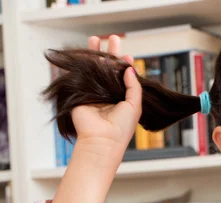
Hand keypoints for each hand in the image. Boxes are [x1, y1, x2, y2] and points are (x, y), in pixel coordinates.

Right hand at [70, 35, 141, 150]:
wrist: (102, 140)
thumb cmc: (121, 127)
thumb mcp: (135, 106)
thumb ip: (134, 86)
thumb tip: (129, 68)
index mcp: (121, 98)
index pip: (122, 77)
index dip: (124, 65)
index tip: (127, 55)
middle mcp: (107, 94)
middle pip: (108, 69)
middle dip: (110, 53)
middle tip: (113, 38)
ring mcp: (93, 92)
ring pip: (94, 68)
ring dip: (95, 53)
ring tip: (96, 39)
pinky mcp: (80, 92)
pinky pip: (81, 74)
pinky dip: (83, 62)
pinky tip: (88, 52)